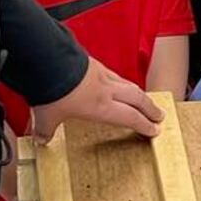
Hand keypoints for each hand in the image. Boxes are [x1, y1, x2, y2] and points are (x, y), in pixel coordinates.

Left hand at [35, 56, 162, 140]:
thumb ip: (45, 130)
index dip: (145, 125)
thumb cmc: (50, 89)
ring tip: (141, 98)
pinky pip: (112, 73)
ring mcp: (101, 73)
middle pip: (138, 98)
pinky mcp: (92, 62)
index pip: (130, 117)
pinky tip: (115, 82)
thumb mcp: (46, 116)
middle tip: (159, 115)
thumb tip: (41, 140)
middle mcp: (106, 90)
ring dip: (137, 93)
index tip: (154, 130)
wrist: (45, 60)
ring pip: (127, 83)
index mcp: (101, 107)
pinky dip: (119, 80)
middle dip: (150, 108)